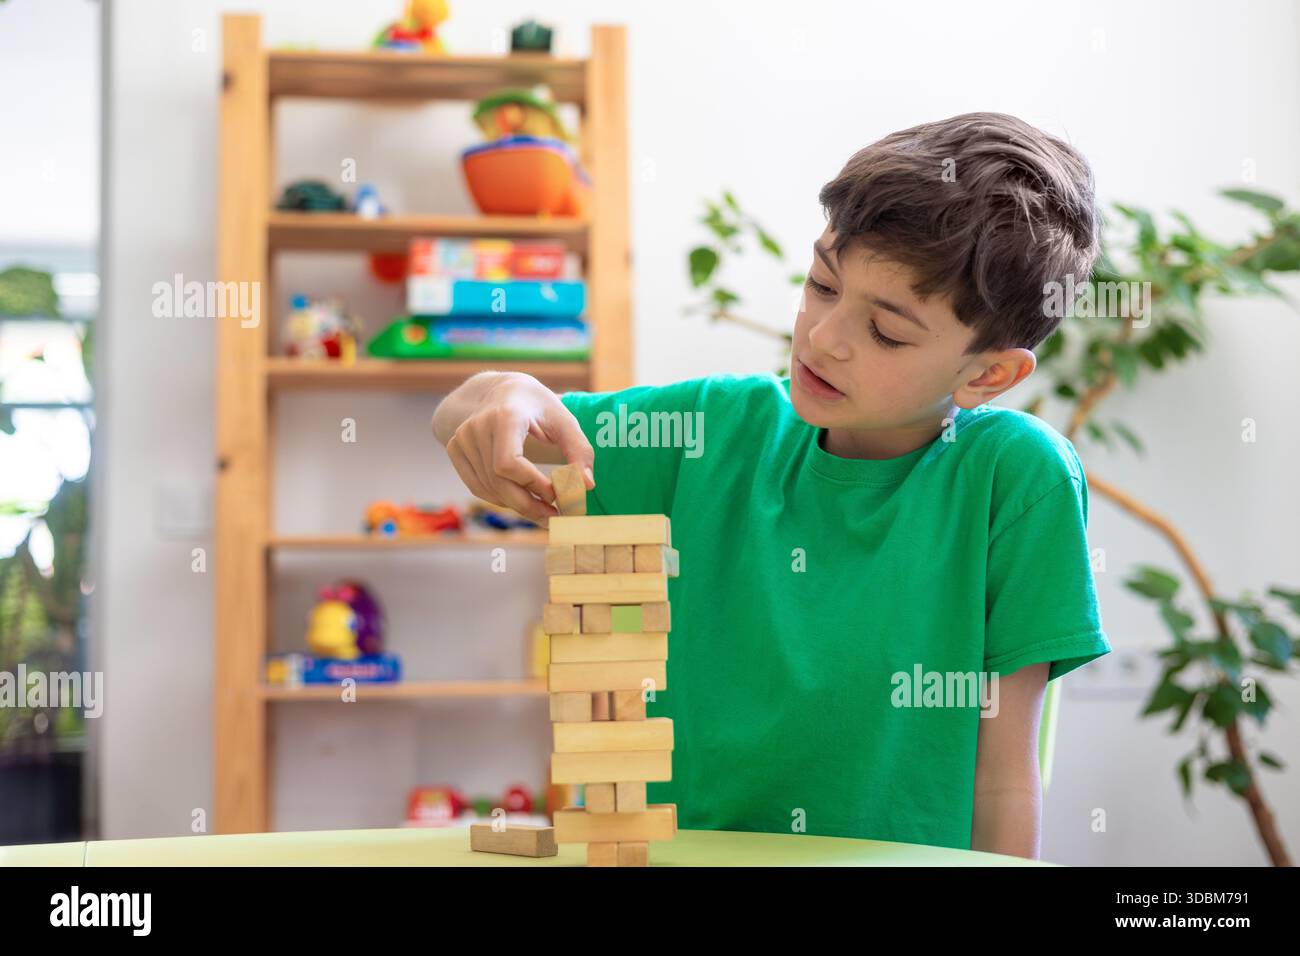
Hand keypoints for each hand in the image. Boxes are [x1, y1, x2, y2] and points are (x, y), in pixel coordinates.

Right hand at [444, 374, 593, 524]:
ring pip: (489, 488)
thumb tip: (586, 486)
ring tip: (542, 509)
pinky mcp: (455, 449)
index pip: (509, 463)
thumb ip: (579, 451)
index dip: (533, 485)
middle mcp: (477, 426)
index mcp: (505, 416)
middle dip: (528, 505)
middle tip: (554, 518)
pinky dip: (500, 498)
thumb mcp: (564, 420)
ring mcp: (462, 438)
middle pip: (498, 481)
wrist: (500, 391)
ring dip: (517, 505)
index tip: (558, 495)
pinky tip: (520, 498)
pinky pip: (478, 487)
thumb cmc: (537, 406)